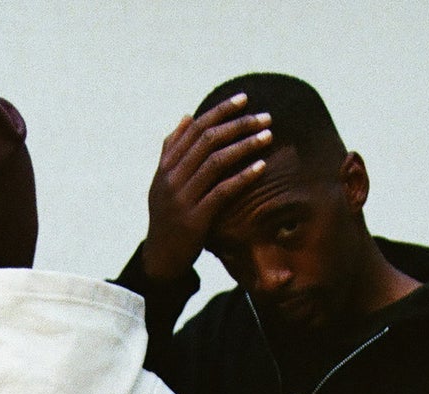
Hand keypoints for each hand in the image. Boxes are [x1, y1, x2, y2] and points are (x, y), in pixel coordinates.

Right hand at [141, 94, 273, 282]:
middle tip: (265, 117)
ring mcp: (182, 199)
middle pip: (208, 140)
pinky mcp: (195, 220)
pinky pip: (222, 192)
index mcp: (166, 166)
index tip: (244, 99)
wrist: (160, 258)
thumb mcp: (164, 182)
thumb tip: (186, 116)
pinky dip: (243, 177)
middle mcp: (171, 178)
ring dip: (245, 145)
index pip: (195, 128)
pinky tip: (262, 166)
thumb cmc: (168, 217)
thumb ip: (172, 150)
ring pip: (216, 162)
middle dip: (239, 124)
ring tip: (268, 136)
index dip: (220, 111)